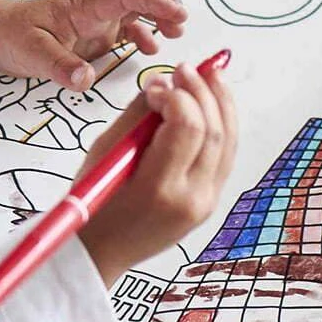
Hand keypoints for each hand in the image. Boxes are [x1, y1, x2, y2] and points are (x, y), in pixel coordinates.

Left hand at [0, 0, 188, 88]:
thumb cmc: (9, 35)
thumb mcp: (32, 54)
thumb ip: (61, 66)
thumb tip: (86, 79)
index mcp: (84, 9)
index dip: (155, 2)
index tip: (178, 14)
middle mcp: (95, 11)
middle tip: (181, 20)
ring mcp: (97, 21)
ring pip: (136, 7)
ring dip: (159, 14)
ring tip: (174, 33)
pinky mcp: (94, 34)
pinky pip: (127, 26)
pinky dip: (145, 33)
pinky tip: (149, 50)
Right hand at [77, 59, 236, 287]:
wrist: (100, 253)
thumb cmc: (92, 204)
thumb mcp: (104, 154)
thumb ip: (137, 116)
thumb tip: (163, 81)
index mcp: (159, 188)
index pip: (187, 127)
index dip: (178, 96)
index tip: (160, 83)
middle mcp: (191, 199)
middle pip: (214, 132)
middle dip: (204, 91)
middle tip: (189, 67)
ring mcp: (205, 204)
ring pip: (228, 143)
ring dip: (222, 104)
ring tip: (211, 76)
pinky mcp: (210, 203)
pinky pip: (225, 157)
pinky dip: (222, 126)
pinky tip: (213, 105)